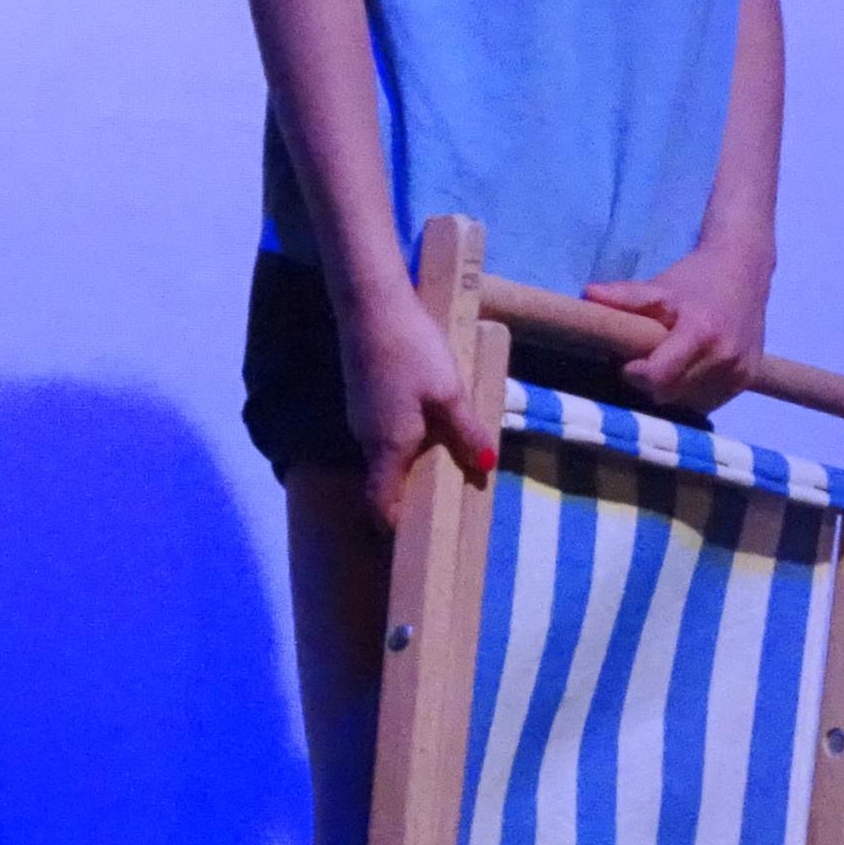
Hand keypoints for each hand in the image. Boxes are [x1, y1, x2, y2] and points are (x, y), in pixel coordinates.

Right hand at [340, 276, 496, 526]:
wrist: (370, 303)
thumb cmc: (413, 350)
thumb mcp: (449, 393)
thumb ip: (466, 432)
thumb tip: (484, 467)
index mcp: (388, 447)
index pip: (381, 505)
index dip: (395, 528)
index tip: (419, 541)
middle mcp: (366, 439)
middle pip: (384, 483)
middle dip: (410, 498)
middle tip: (446, 500)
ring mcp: (359, 417)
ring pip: (384, 455)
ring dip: (409, 466)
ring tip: (445, 465)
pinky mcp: (361, 396)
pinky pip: (382, 433)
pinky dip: (403, 441)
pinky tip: (428, 425)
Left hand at [582, 233, 770, 411]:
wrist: (745, 271)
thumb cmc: (696, 278)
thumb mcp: (660, 285)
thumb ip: (625, 296)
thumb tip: (587, 294)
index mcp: (702, 333)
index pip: (660, 378)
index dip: (637, 374)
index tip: (628, 361)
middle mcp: (725, 358)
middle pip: (671, 395)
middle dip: (650, 384)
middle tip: (644, 361)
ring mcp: (739, 373)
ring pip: (688, 404)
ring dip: (671, 392)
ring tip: (666, 365)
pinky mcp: (747, 381)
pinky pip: (708, 403)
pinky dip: (691, 394)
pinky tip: (686, 372)